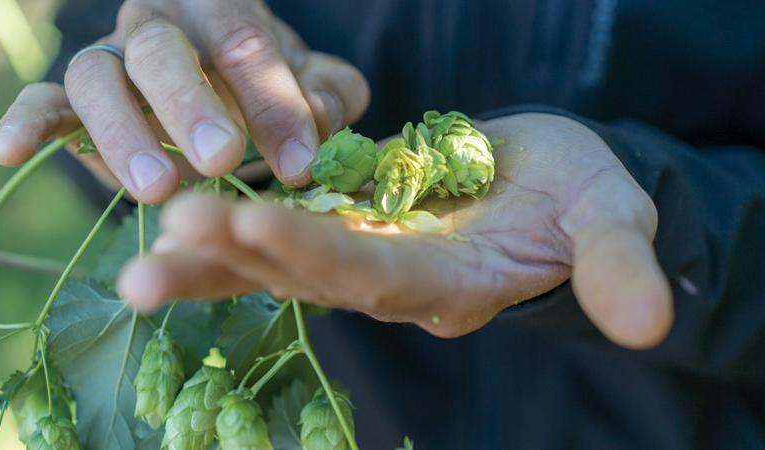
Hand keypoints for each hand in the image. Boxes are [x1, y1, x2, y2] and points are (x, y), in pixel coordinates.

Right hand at [0, 0, 369, 202]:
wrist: (221, 90)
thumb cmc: (269, 87)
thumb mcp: (314, 86)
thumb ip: (330, 94)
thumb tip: (316, 119)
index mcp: (221, 9)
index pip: (243, 42)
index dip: (272, 101)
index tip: (298, 163)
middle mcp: (158, 24)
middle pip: (161, 50)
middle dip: (191, 106)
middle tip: (223, 160)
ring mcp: (112, 59)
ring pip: (96, 77)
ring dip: (122, 131)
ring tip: (159, 188)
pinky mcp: (75, 100)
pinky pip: (44, 102)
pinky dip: (28, 122)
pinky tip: (11, 151)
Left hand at [118, 113, 673, 349]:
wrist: (546, 184)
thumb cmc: (582, 198)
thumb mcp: (612, 216)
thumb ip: (617, 262)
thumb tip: (650, 321)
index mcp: (450, 284)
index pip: (376, 277)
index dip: (316, 254)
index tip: (253, 224)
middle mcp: (393, 281)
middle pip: (308, 276)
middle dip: (237, 256)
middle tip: (162, 238)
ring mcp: (363, 252)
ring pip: (280, 260)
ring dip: (214, 252)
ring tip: (145, 249)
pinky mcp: (345, 221)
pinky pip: (280, 226)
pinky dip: (230, 225)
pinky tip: (175, 214)